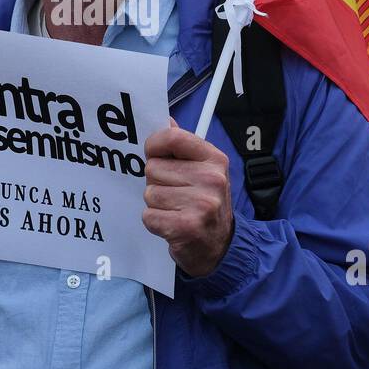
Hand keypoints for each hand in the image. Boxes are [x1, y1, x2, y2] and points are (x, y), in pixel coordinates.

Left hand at [142, 119, 234, 277]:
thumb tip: (166, 120)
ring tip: (175, 210)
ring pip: (149, 193)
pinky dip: (155, 222)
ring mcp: (201, 204)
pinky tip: (171, 224)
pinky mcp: (186, 227)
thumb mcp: (203, 170)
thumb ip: (182, 146)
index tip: (155, 155)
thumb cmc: (205, 204)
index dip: (154, 145)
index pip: (172, 137)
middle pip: (153, 168)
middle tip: (175, 194)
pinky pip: (149, 215)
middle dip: (157, 182)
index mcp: (214, 159)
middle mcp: (211, 179)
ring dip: (156, 204)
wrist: (220, 247)